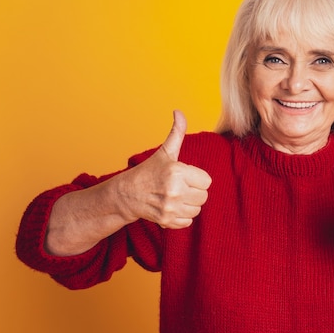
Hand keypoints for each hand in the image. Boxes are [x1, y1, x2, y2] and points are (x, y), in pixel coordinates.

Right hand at [115, 110, 211, 228]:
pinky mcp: (166, 221)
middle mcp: (174, 190)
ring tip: (175, 197)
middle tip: (180, 187)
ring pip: (197, 209)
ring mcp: (169, 207)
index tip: (184, 176)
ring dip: (189, 204)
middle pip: (204, 196)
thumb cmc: (149, 171)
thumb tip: (179, 111)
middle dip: (194, 191)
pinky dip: (182, 217)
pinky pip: (188, 221)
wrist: (127, 194)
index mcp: (177, 171)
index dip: (197, 178)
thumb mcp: (165, 152)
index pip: (207, 181)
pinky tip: (171, 207)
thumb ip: (176, 132)